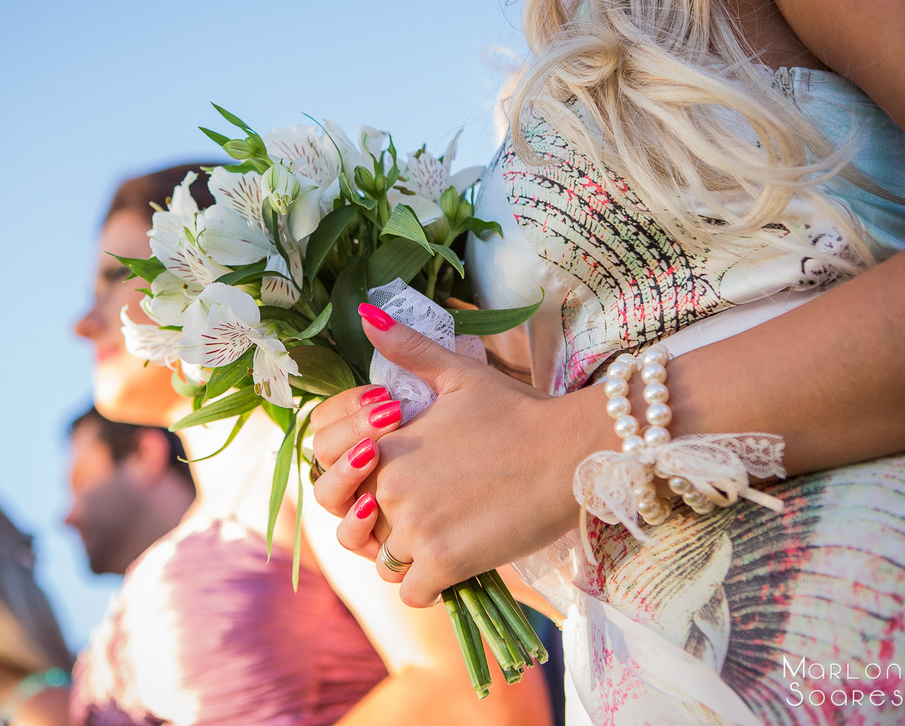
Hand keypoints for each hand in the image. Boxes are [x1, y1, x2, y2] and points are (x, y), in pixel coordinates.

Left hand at [312, 304, 606, 606]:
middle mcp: (388, 488)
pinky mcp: (446, 561)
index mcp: (383, 444)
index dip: (354, 480)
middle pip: (353, 527)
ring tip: (439, 536)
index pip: (333, 476)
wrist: (571, 451)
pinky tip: (453, 565)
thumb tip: (365, 313)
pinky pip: (412, 591)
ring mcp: (415, 527)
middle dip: (375, 525)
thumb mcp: (459, 373)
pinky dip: (427, 585)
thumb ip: (408, 349)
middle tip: (416, 514)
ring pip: (382, 562)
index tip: (390, 478)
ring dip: (403, 556)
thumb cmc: (519, 411)